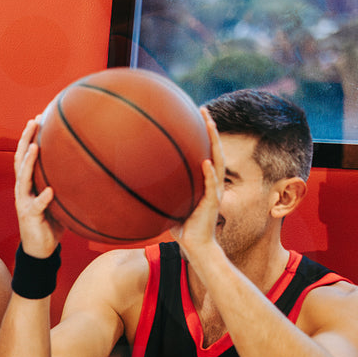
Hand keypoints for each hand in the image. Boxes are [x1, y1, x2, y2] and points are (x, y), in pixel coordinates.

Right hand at [13, 116, 64, 258]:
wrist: (40, 248)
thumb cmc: (51, 221)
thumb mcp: (59, 199)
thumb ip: (67, 184)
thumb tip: (92, 167)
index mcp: (29, 184)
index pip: (26, 156)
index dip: (30, 137)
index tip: (38, 118)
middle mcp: (22, 189)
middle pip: (20, 160)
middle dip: (26, 139)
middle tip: (33, 121)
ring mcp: (23, 202)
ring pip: (23, 178)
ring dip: (29, 162)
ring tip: (36, 147)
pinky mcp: (29, 216)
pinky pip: (37, 205)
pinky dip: (43, 197)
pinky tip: (50, 191)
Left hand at [172, 108, 223, 263]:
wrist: (196, 246)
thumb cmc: (183, 228)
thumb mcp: (169, 205)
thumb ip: (162, 194)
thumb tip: (140, 186)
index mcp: (205, 181)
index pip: (205, 152)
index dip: (203, 135)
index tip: (196, 116)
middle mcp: (212, 182)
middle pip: (214, 149)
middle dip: (210, 129)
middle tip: (203, 110)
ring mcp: (214, 191)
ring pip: (217, 161)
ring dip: (214, 143)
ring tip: (209, 125)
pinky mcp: (212, 203)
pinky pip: (212, 186)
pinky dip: (210, 174)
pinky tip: (206, 162)